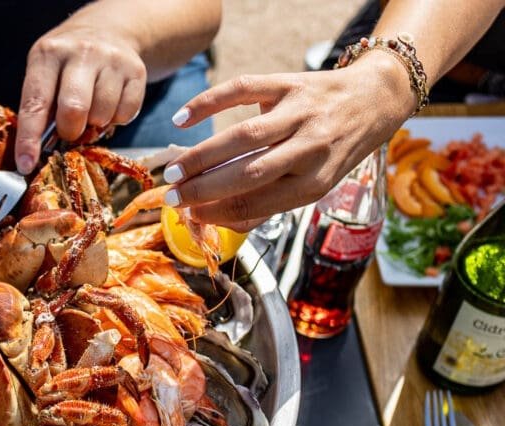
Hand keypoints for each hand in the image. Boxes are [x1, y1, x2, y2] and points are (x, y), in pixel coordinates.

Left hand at [14, 25, 145, 173]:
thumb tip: (37, 152)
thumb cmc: (67, 64)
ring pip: (102, 115)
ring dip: (94, 125)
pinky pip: (125, 114)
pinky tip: (109, 104)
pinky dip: (116, 120)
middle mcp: (80, 52)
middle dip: (69, 131)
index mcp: (48, 54)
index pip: (35, 103)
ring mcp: (111, 60)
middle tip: (69, 130)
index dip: (29, 138)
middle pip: (74, 110)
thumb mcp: (45, 73)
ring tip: (91, 111)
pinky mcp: (136, 71)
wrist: (107, 30)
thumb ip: (41, 107)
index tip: (26, 164)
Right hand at [160, 52, 414, 229]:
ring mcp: (300, 113)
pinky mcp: (289, 83)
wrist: (373, 100)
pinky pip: (242, 90)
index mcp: (315, 182)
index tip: (190, 215)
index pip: (258, 203)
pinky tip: (182, 120)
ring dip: (202, 156)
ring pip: (244, 137)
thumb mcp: (316, 183)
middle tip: (173, 197)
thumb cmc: (335, 150)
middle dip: (204, 189)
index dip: (218, 212)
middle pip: (248, 173)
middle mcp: (310, 149)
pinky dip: (208, 103)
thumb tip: (221, 221)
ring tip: (173, 171)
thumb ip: (273, 202)